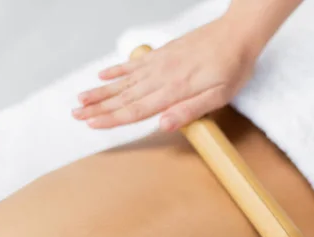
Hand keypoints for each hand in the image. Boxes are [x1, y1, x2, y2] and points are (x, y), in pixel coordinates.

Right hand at [72, 17, 256, 130]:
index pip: (137, 110)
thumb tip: (163, 125)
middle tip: (76, 115)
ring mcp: (160, 63)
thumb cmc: (232, 68)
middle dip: (98, 107)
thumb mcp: (219, 96)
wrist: (237, 35)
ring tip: (81, 99)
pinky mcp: (163, 54)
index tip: (92, 124)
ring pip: (124, 81)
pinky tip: (103, 75)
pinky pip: (134, 64)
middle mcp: (162, 76)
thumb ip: (190, 110)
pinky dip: (117, 70)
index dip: (113, 119)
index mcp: (174, 90)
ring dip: (101, 91)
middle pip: (124, 96)